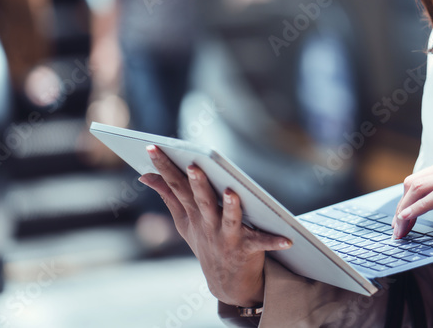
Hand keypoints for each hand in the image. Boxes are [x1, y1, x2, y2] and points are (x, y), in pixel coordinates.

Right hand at [138, 145, 291, 305]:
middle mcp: (207, 224)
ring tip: (231, 191)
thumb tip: (145, 175)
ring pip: (229, 219)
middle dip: (197, 183)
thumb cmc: (206, 243)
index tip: (152, 147)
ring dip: (231, 207)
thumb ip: (168, 196)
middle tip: (195, 165)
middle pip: (202, 200)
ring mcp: (227, 238)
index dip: (164, 167)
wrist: (227, 284)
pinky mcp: (247, 250)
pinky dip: (274, 241)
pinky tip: (287, 238)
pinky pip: (262, 243)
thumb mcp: (185, 222)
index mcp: (193, 214)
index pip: (176, 186)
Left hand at [392, 151, 432, 237]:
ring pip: (422, 186)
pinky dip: (417, 208)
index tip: (401, 219)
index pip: (424, 176)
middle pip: (417, 180)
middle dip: (401, 205)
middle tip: (396, 229)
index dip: (408, 198)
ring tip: (399, 231)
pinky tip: (408, 219)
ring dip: (405, 210)